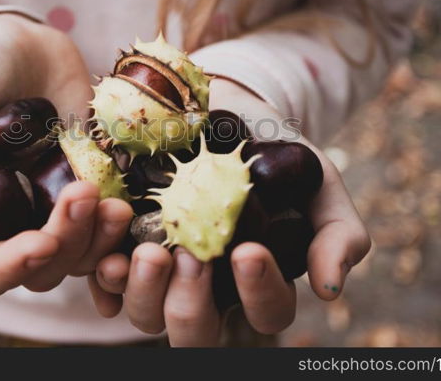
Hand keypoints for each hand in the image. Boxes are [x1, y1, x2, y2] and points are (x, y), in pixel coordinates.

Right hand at [0, 14, 131, 294]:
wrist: (24, 46)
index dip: (13, 266)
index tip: (41, 242)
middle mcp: (19, 225)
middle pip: (45, 270)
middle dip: (66, 242)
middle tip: (82, 193)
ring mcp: (63, 210)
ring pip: (85, 255)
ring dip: (101, 237)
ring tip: (116, 203)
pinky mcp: (100, 190)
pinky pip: (115, 227)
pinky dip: (124, 227)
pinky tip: (129, 205)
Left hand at [88, 78, 370, 345]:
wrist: (220, 109)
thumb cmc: (274, 151)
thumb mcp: (318, 182)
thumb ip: (337, 233)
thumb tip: (329, 290)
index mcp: (256, 280)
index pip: (266, 312)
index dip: (259, 293)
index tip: (248, 250)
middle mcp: (207, 286)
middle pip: (195, 331)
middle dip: (191, 304)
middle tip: (192, 258)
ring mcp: (161, 271)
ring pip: (146, 314)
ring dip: (143, 290)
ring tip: (146, 251)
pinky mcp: (121, 247)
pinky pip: (104, 282)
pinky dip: (102, 273)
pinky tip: (108, 251)